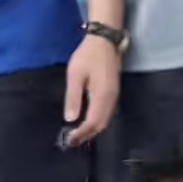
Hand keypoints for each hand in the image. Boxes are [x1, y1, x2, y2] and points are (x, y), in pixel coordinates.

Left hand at [62, 33, 119, 147]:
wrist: (105, 40)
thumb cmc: (88, 55)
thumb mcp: (75, 74)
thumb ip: (73, 97)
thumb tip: (70, 119)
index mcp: (102, 95)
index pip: (92, 122)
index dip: (81, 133)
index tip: (69, 139)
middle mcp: (111, 99)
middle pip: (101, 125)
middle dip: (87, 135)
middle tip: (71, 141)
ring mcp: (114, 96)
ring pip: (105, 121)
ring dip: (92, 130)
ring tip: (77, 135)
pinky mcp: (113, 93)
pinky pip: (106, 114)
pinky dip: (96, 122)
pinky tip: (86, 122)